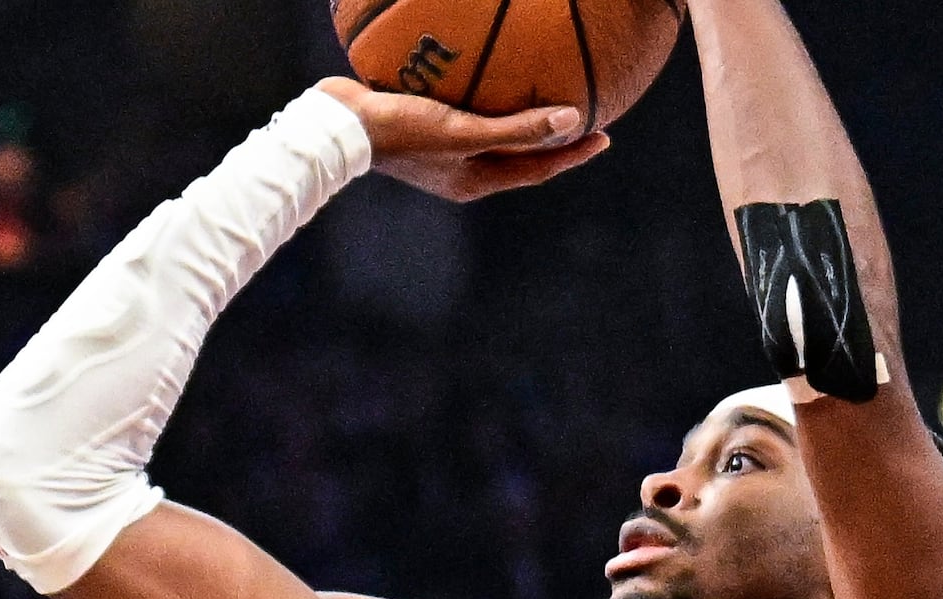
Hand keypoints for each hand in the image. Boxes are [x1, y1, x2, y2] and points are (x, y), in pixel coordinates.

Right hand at [314, 78, 607, 201]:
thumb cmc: (401, 132)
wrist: (338, 126)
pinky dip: (489, 100)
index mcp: (473, 181)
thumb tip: (573, 120)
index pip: (536, 169)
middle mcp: (460, 170)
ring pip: (494, 135)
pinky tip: (491, 75)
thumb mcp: (463, 132)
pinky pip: (468, 113)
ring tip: (544, 97)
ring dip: (522, 119)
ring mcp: (440, 151)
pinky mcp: (422, 127)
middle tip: (584, 117)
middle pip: (519, 155)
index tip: (604, 135)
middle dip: (553, 139)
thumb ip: (518, 129)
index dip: (572, 153)